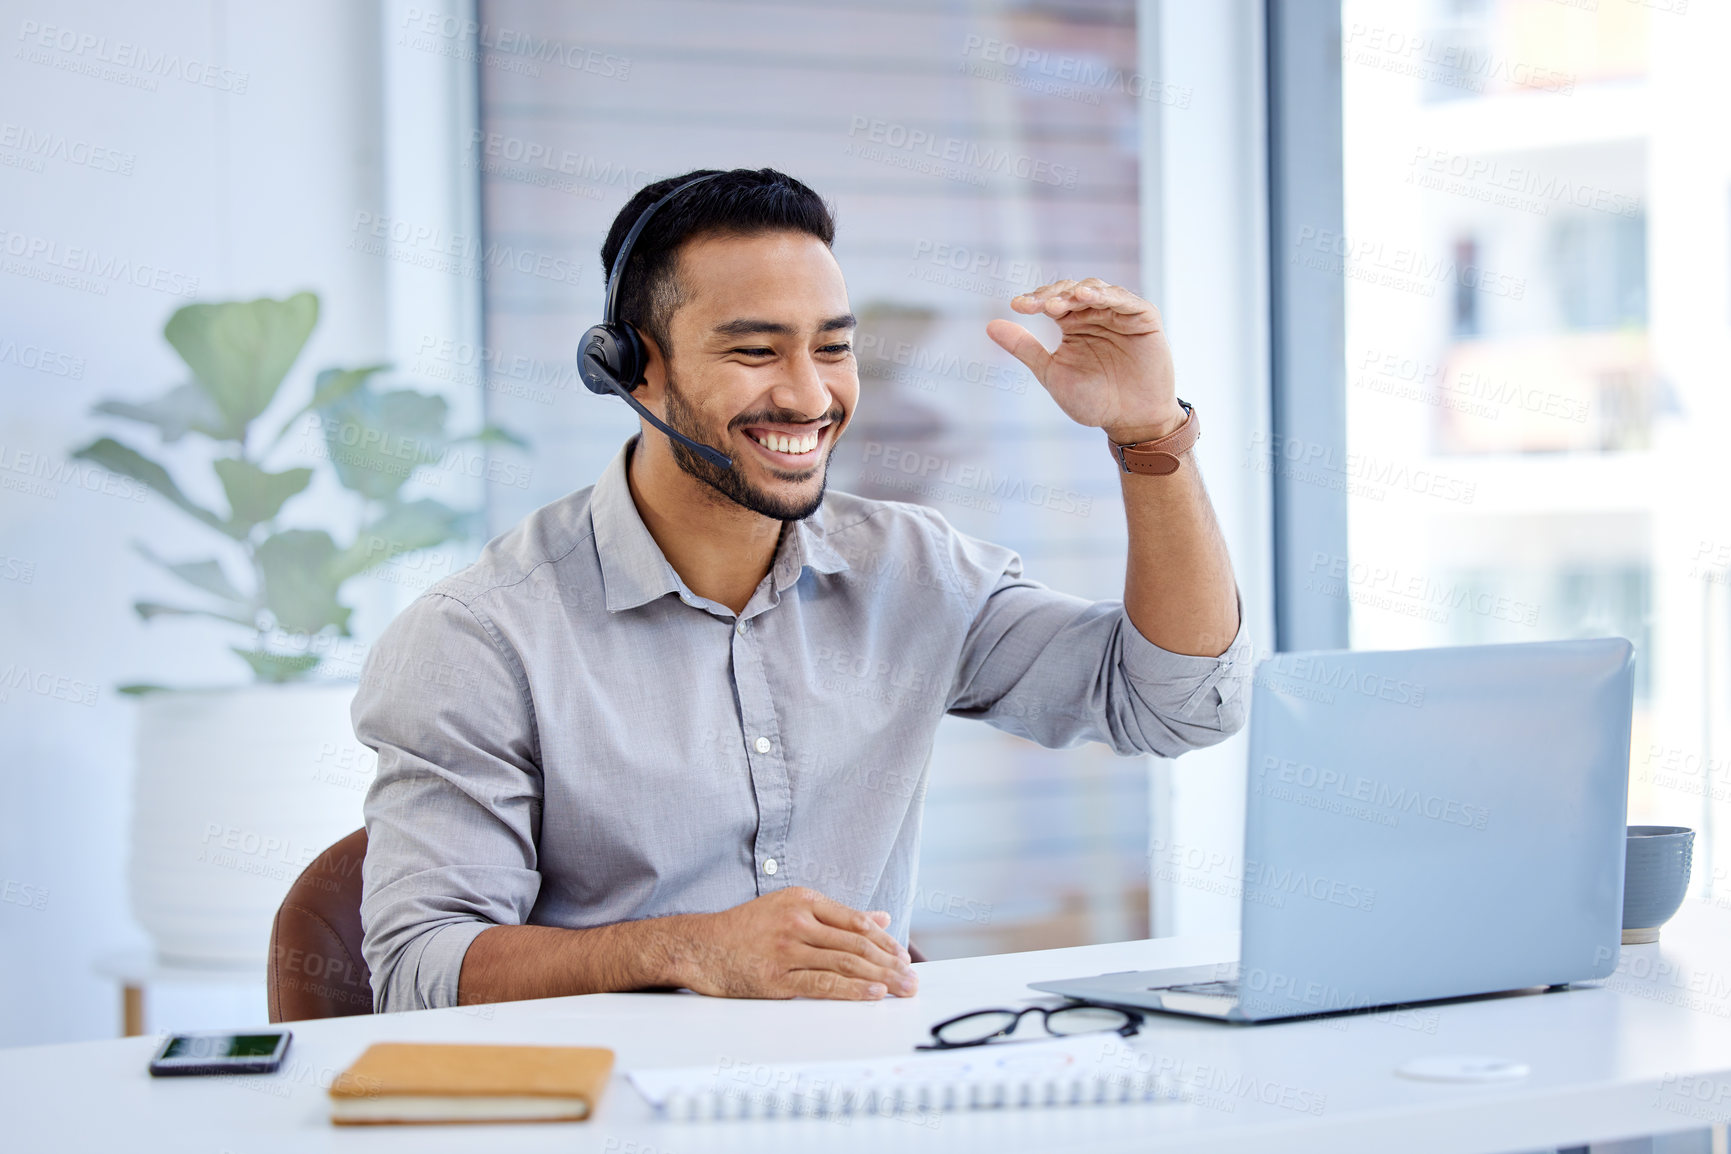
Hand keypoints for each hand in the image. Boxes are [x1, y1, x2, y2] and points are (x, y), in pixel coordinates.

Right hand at [677, 887, 917, 1000]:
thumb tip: (881, 919)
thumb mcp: (790, 909)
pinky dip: (852, 990)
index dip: (885, 941)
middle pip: (856, 943)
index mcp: (803, 900)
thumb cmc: (745, 929)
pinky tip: (873, 995)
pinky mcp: (776, 977)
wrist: (699, 946)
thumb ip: (836, 915)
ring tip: (901, 989)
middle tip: (912, 978)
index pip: (855, 921)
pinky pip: (823, 984)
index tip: (903, 956)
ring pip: (845, 962)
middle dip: (890, 963)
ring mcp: (786, 948)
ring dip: (880, 978)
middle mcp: (797, 921)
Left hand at [987, 278, 1185, 443]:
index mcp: (1072, 324)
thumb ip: (1025, 348)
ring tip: (1060, 301)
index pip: (1051, 301)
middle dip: (1054, 295)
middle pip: (1072, 291)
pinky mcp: (1143, 318)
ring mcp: (1119, 314)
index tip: (1017, 306)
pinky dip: (1108, 295)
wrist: (1130, 422)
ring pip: (1097, 290)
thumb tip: (990, 326)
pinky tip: (1089, 296)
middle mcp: (1094, 314)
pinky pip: (1126, 300)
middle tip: (1040, 305)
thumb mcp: (1052, 373)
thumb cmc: (1093, 400)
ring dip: (1078, 292)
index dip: (1034, 300)